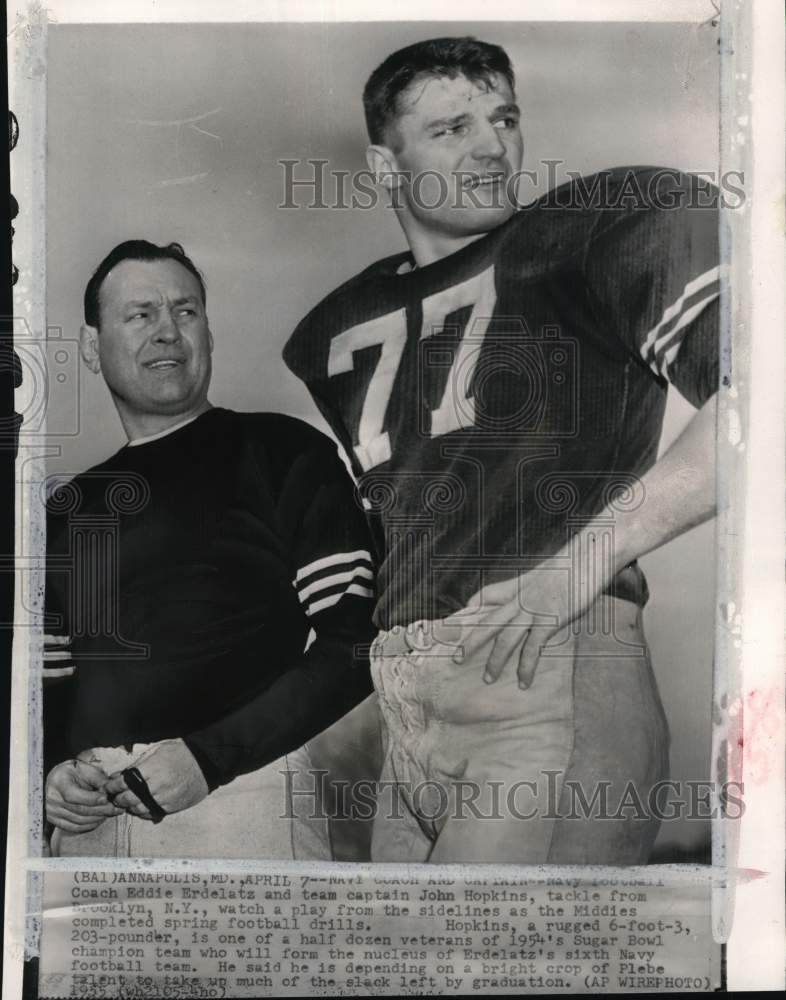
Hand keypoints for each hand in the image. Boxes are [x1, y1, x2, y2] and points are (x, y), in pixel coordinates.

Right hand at [45, 759, 122, 832]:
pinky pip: (75, 828)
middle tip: (116, 808)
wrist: (56, 779)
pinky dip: (90, 825)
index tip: (106, 798)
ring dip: (98, 818)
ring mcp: (52, 812)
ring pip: (79, 821)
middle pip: (79, 810)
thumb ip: (98, 779)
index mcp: (58, 783)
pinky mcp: (55, 821)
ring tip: (111, 812)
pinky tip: (100, 819)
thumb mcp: (85, 768)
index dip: (92, 799)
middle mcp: (53, 799)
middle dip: (101, 810)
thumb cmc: (72, 772)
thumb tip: (111, 790)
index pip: (73, 796)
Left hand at [105, 739, 208, 819]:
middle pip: (129, 798)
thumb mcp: (158, 750)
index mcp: (150, 768)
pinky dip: (143, 812)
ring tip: (127, 803)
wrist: (205, 762)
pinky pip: (152, 813)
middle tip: (115, 797)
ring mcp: (164, 797)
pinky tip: (141, 807)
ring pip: (138, 808)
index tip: (109, 787)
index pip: (124, 782)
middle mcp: (156, 785)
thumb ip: (140, 763)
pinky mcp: (172, 806)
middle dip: (118, 799)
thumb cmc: (181, 752)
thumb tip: (121, 774)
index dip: (112, 786)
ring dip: (130, 807)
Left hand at [443, 552, 598, 689]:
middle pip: (488, 621)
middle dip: (471, 641)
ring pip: (505, 639)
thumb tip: (543, 597)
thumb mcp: (550, 571)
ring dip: (495, 661)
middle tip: (456, 658)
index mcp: (519, 585)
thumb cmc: (575, 563)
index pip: (487, 594)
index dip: (472, 605)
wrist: (588, 557)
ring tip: (487, 679)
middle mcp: (520, 598)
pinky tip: (523, 683)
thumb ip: (540, 586)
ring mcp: (532, 610)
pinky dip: (526, 668)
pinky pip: (533, 649)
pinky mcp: (548, 621)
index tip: (461, 616)